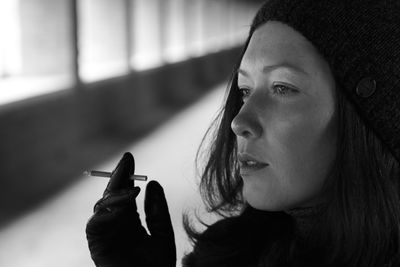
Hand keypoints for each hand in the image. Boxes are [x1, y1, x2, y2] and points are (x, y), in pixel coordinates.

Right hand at [86, 152, 175, 266]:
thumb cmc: (156, 266)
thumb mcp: (162, 233)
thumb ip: (157, 209)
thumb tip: (153, 182)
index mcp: (130, 219)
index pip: (126, 192)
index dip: (126, 175)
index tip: (130, 157)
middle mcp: (116, 222)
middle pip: (113, 193)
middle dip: (118, 175)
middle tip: (126, 160)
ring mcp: (105, 231)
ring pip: (103, 204)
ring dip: (116, 193)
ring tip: (133, 190)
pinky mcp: (97, 241)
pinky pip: (96, 221)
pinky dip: (108, 212)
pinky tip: (125, 206)